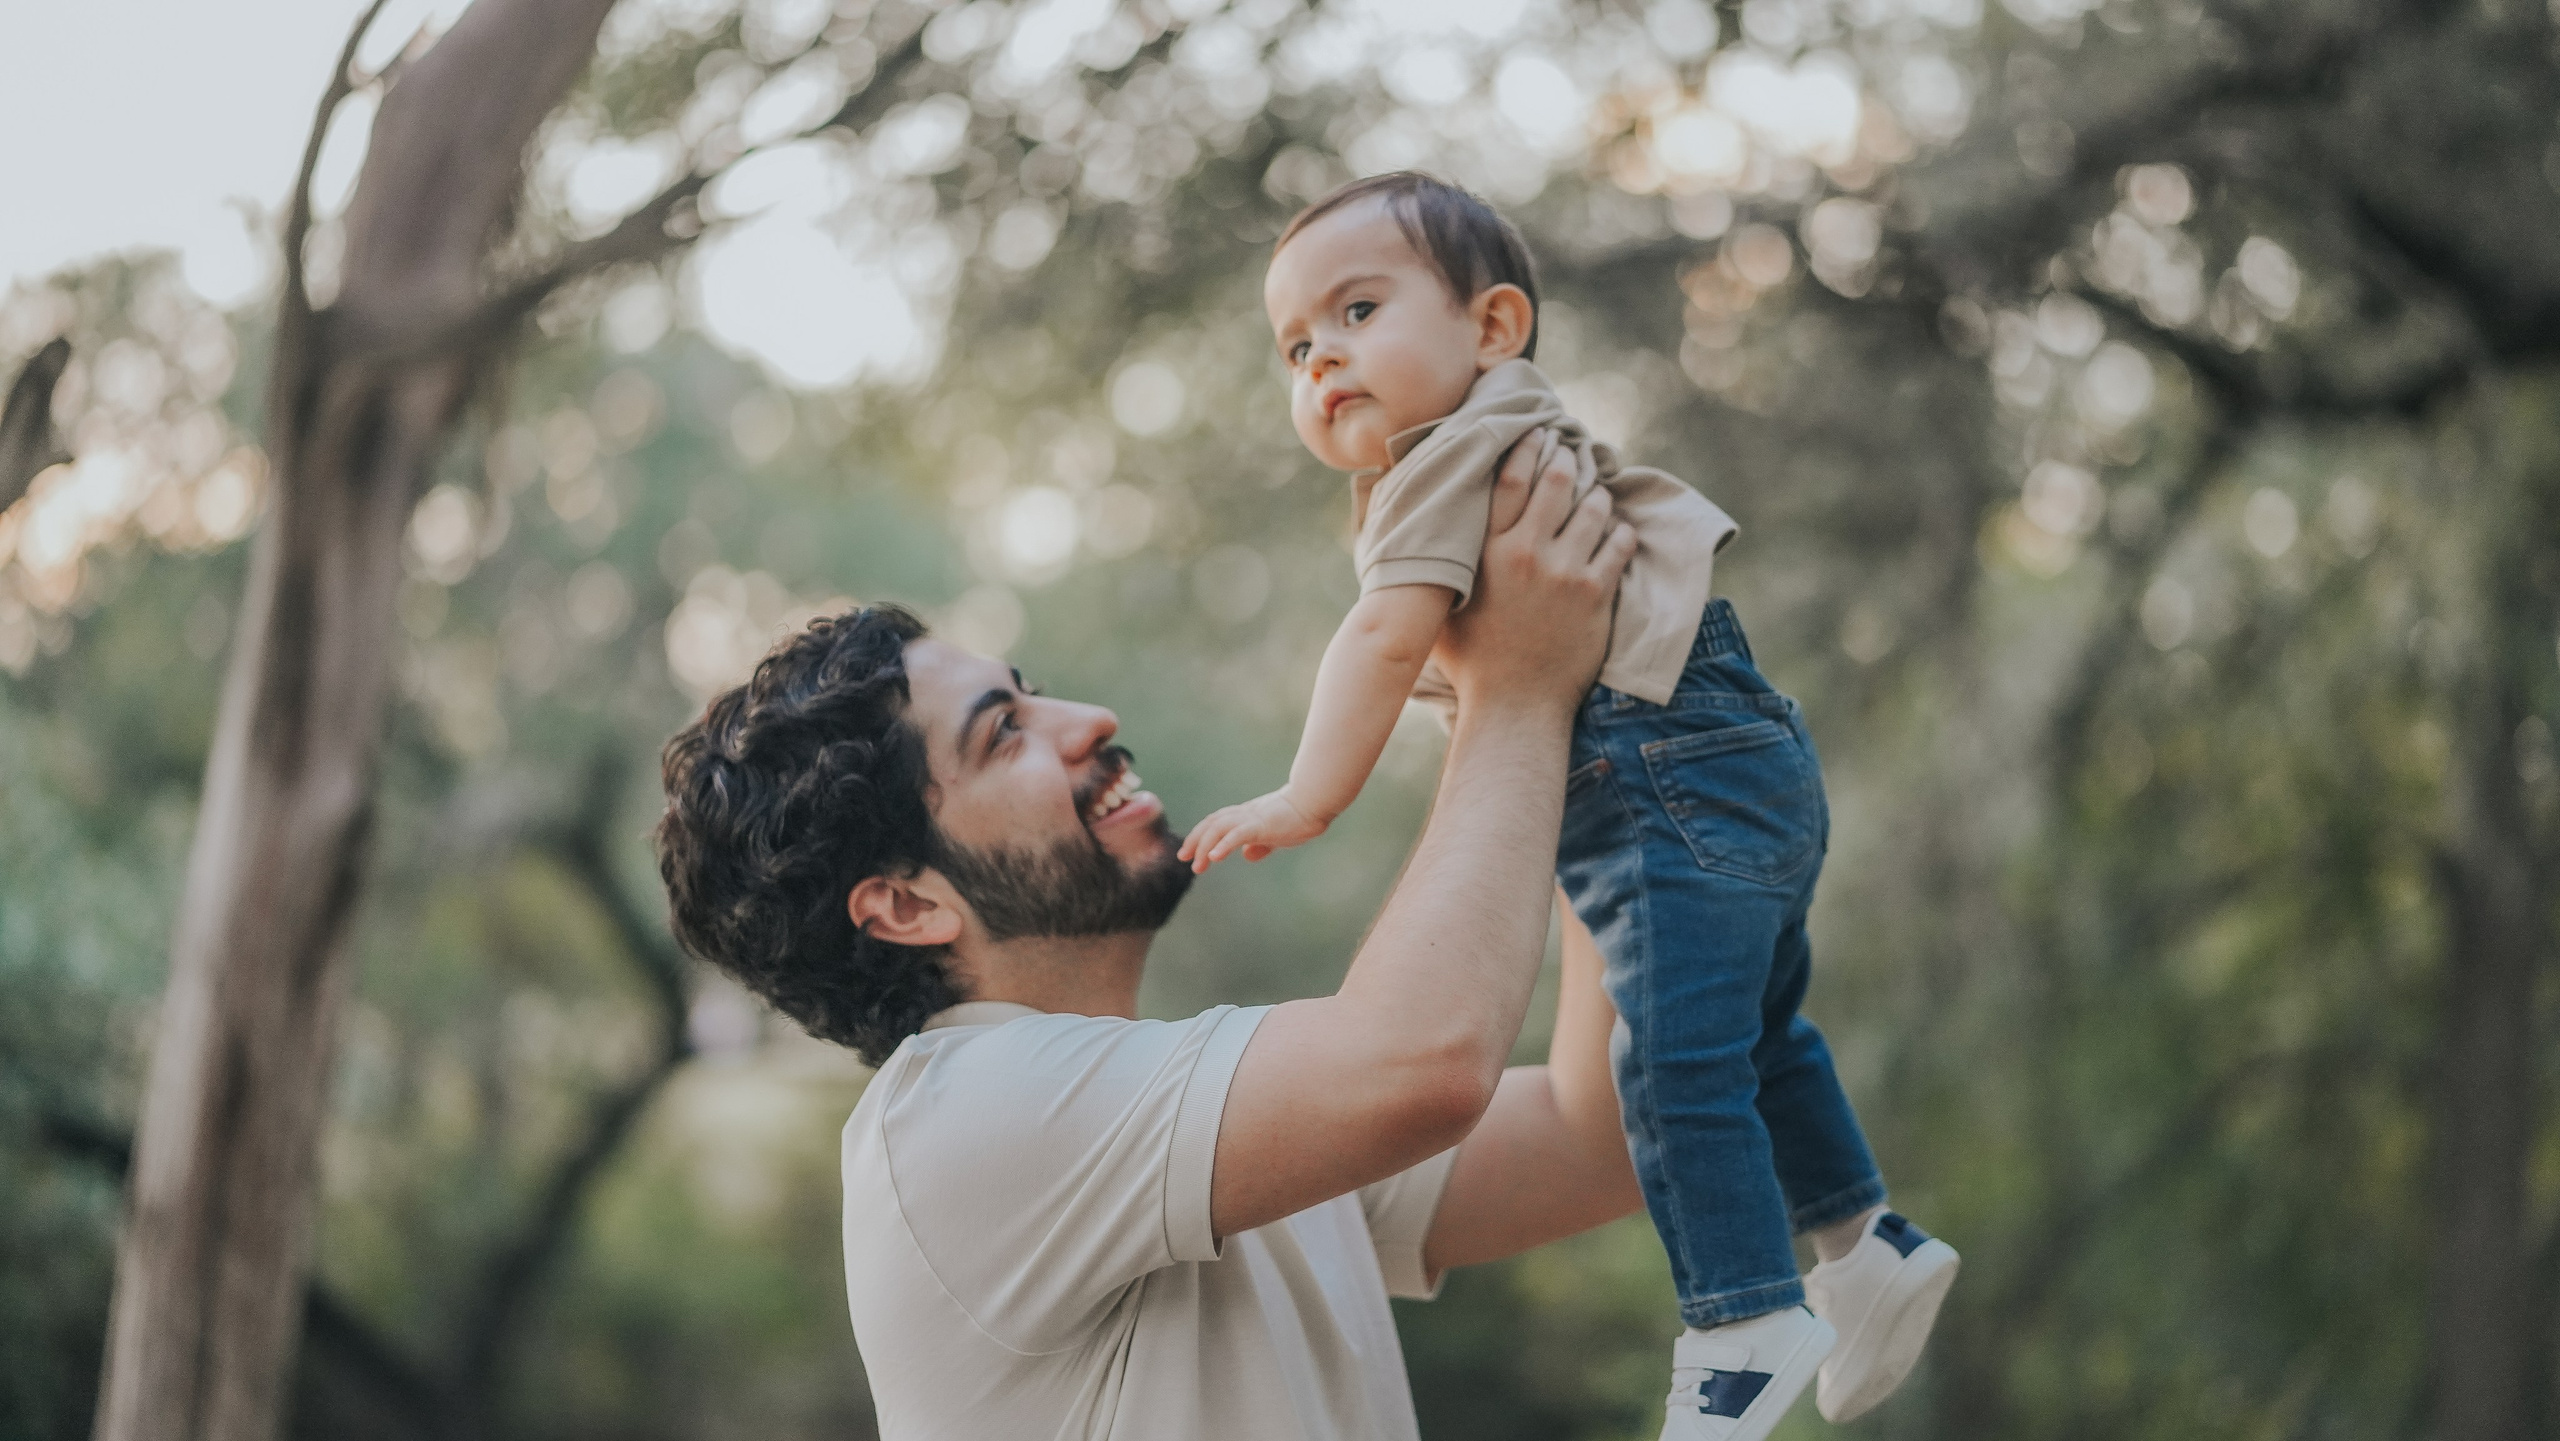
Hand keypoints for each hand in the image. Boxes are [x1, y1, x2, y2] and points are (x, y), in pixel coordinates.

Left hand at [1179, 788, 1329, 871]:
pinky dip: (1223, 844)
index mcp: (1247, 816)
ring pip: (1218, 828)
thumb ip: (1262, 844)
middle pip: (1211, 824)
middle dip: (1195, 840)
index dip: (1200, 836)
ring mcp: (1251, 818)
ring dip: (1204, 846)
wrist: (1315, 801)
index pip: (1216, 823)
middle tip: (1183, 858)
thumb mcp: (1277, 835)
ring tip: (1197, 866)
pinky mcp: (1261, 824)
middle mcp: (1244, 814)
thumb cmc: (1300, 817)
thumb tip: (1247, 855)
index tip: (1189, 853)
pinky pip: (1237, 834)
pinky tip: (1214, 857)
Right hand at [1432, 429, 1634, 715]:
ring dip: (1597, 494)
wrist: (1514, 706)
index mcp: (1487, 552)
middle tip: (1573, 449)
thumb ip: (1430, 570)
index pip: (1509, 479)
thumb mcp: (1439, 609)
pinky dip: (1620, 532)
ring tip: (1597, 490)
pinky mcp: (1595, 595)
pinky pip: (1618, 546)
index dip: (1526, 448)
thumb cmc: (1470, 661)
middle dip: (1567, 459)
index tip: (1537, 434)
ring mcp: (1564, 573)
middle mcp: (1526, 554)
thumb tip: (1401, 539)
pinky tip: (1617, 531)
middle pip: (1556, 482)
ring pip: (1593, 509)